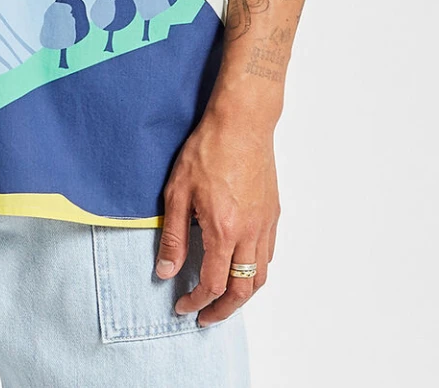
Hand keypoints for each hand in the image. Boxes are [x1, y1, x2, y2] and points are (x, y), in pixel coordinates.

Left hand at [155, 108, 279, 325]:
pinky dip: (256, 271)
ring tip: (223, 300)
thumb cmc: (207, 149)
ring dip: (242, 295)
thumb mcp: (178, 191)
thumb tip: (165, 271)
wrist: (241, 122)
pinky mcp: (273, 213)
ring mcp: (265, 224)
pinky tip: (240, 267)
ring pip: (261, 276)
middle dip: (222, 311)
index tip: (182, 306)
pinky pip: (269, 255)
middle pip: (242, 290)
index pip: (212, 284)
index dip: (195, 302)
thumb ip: (173, 236)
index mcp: (223, 230)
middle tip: (204, 317)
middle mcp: (249, 234)